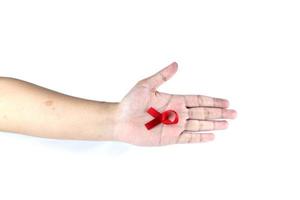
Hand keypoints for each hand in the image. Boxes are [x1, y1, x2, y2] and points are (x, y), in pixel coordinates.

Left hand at [113, 62, 236, 145]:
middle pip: (203, 112)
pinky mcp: (170, 138)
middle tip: (234, 113)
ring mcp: (175, 126)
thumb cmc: (130, 102)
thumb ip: (162, 76)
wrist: (120, 120)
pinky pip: (188, 138)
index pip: (198, 100)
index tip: (226, 102)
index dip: (213, 101)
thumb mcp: (146, 85)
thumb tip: (176, 64)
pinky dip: (200, 138)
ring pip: (199, 125)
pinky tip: (211, 136)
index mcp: (174, 100)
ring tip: (227, 124)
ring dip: (214, 124)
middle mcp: (177, 113)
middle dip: (219, 113)